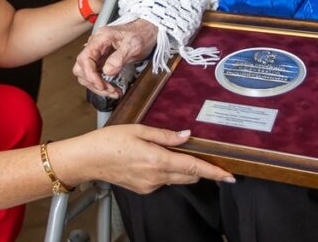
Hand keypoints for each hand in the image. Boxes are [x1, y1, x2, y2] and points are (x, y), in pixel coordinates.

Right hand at [58, 125, 233, 193]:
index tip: (230, 176)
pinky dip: (166, 170)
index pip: (193, 168)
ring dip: (181, 168)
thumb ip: (164, 134)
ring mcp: (150, 185)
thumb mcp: (138, 129)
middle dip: (198, 167)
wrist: (88, 159)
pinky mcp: (143, 189)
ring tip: (169, 151)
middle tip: (200, 152)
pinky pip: (163, 180)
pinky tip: (153, 158)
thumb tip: (186, 135)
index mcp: (157, 160)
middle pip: (189, 175)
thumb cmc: (109, 141)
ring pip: (176, 178)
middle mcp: (156, 177)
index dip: (214, 172)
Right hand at [73, 19, 157, 97]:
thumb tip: (107, 71)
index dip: (90, 74)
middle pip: (81, 68)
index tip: (101, 84)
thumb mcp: (133, 45)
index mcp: (101, 38)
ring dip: (97, 86)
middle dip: (93, 82)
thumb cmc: (140, 34)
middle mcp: (96, 46)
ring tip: (112, 91)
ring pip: (86, 74)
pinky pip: (95, 75)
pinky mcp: (102, 61)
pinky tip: (112, 89)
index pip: (85, 58)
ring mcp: (98, 54)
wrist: (147, 31)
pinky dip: (102, 85)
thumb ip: (119, 57)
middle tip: (109, 90)